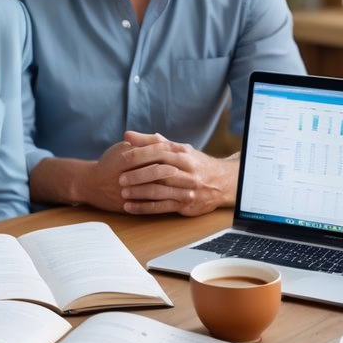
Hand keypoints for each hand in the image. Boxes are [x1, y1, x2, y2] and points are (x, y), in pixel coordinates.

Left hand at [117, 132, 237, 215]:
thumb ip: (153, 142)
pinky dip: (145, 207)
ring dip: (140, 193)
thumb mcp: (179, 148)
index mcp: (183, 154)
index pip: (160, 151)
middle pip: (160, 171)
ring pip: (161, 191)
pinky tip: (131, 207)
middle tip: (120, 178)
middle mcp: (187, 171)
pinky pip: (163, 207)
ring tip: (123, 193)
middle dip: (139, 174)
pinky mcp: (186, 205)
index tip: (122, 157)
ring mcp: (187, 189)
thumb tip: (128, 135)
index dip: (140, 154)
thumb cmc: (195, 163)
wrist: (222, 182)